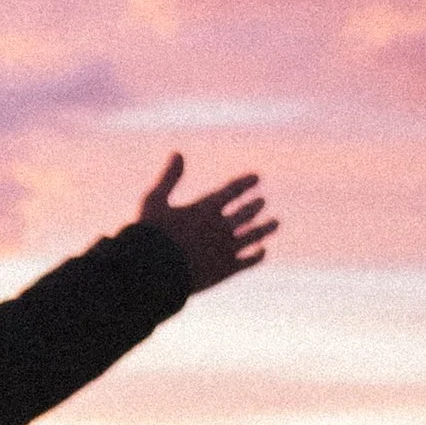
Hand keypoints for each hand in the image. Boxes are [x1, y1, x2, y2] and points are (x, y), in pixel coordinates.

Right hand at [136, 153, 274, 292]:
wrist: (152, 271)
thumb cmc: (150, 234)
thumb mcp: (155, 201)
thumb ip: (170, 178)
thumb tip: (178, 153)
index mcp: (205, 208)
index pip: (233, 191)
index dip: (246, 183)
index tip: (257, 178)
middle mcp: (221, 226)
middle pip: (246, 212)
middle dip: (254, 206)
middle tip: (261, 202)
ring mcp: (226, 249)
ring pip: (254, 235)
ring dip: (265, 228)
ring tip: (275, 223)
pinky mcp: (226, 270)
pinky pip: (249, 261)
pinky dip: (258, 255)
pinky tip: (263, 251)